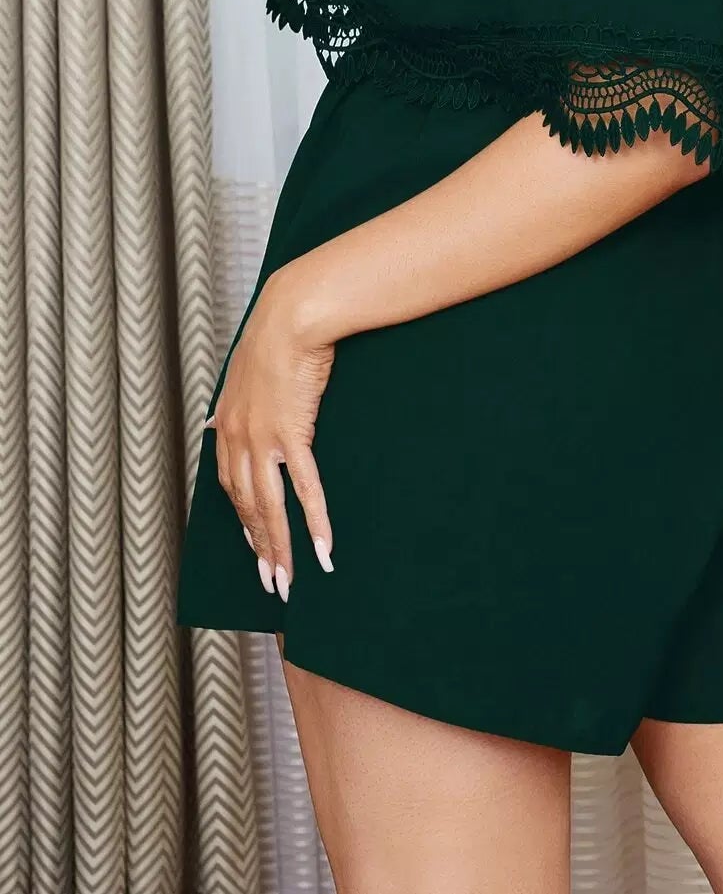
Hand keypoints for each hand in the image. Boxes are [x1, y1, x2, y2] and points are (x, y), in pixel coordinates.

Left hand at [204, 259, 336, 600]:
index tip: (252, 542)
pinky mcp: (293, 434)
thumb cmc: (277, 331)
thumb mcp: (249, 366)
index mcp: (227, 422)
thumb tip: (230, 410)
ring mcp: (263, 439)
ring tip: (288, 580)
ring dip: (279, 547)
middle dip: (258, 546)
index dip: (241, 517)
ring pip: (268, 507)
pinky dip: (312, 521)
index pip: (229, 483)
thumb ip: (243, 394)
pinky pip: (304, 488)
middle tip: (270, 580)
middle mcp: (238, 437)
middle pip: (246, 505)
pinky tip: (322, 547)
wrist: (292, 314)